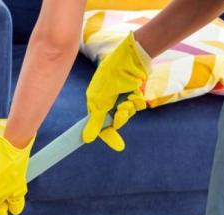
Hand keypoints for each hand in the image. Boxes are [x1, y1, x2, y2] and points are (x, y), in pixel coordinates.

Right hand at [82, 32, 150, 151]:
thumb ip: (96, 122)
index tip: (119, 147)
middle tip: (123, 110)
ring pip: (128, 114)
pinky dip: (137, 101)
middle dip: (122, 117)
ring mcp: (120, 97)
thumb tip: (86, 139)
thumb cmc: (112, 78)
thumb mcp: (101, 102)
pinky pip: (136, 106)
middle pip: (116, 121)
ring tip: (130, 97)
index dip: (109, 135)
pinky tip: (135, 92)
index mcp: (96, 102)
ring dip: (130, 107)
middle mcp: (107, 101)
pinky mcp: (131, 93)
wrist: (131, 59)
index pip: (100, 125)